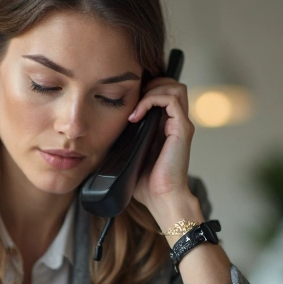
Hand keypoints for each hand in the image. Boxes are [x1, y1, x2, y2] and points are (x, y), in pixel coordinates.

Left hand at [128, 77, 197, 227]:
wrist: (161, 199)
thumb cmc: (147, 183)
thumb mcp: (130, 154)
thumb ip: (124, 139)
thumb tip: (100, 132)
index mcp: (166, 125)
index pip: (163, 92)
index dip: (145, 89)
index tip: (126, 102)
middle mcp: (176, 122)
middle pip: (171, 84)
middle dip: (150, 85)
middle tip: (131, 102)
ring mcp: (181, 124)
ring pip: (174, 87)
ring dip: (151, 91)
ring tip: (135, 109)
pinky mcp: (182, 128)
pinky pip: (171, 99)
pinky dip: (151, 101)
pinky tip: (136, 116)